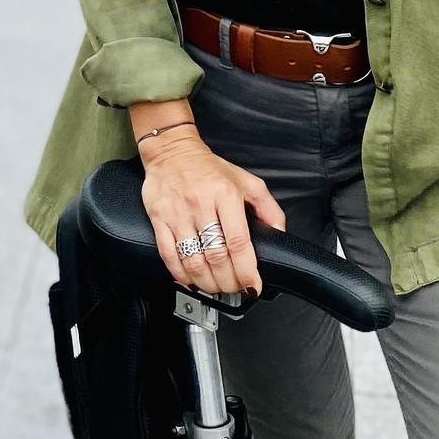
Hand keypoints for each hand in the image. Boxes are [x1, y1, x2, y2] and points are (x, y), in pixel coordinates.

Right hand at [138, 131, 284, 297]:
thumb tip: (278, 234)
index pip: (238, 242)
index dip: (246, 270)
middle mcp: (201, 204)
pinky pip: (168, 255)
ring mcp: (178, 213)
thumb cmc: (209, 168)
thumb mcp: (247, 181)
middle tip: (235, 288)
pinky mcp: (159, 218)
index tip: (253, 284)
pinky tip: (190, 279)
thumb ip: (268, 208)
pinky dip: (181, 274)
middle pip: (216, 257)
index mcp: (225, 194)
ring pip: (193, 260)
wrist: (171, 150)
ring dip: (207, 283)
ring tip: (216, 286)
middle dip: (229, 282)